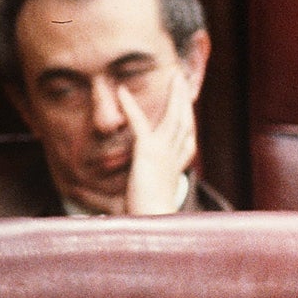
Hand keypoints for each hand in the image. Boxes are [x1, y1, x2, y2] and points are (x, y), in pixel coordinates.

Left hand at [118, 71, 196, 214]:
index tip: (187, 105)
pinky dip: (131, 107)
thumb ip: (138, 189)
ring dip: (173, 94)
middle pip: (185, 121)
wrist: (153, 222)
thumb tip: (110, 200)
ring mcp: (164, 153)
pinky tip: (122, 91)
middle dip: (184, 98)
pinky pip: (140, 124)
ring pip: (173, 117)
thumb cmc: (148, 217)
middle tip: (181, 78)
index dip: (188, 119)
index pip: (187, 138)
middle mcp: (175, 157)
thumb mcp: (146, 198)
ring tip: (172, 75)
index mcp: (177, 167)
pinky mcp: (148, 153)